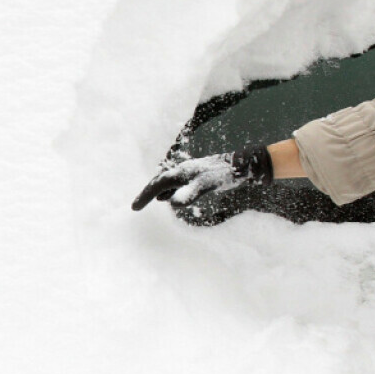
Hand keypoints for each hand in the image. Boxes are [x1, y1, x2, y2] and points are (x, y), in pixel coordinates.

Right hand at [131, 147, 271, 210]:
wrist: (240, 166)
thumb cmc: (223, 175)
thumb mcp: (206, 186)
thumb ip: (189, 194)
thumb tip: (171, 203)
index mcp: (181, 173)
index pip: (157, 186)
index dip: (145, 196)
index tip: (134, 208)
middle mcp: (182, 171)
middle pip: (159, 182)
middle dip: (147, 193)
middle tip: (136, 206)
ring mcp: (189, 173)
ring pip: (167, 182)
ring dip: (156, 191)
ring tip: (148, 200)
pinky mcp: (196, 176)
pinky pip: (175, 184)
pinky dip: (167, 191)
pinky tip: (168, 197)